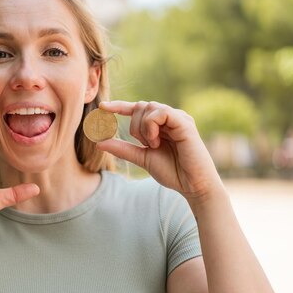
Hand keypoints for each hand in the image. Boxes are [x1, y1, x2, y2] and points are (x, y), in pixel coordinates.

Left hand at [96, 100, 222, 200]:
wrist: (193, 186)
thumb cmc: (172, 172)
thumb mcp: (142, 158)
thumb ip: (123, 149)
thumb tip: (99, 142)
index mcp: (161, 124)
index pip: (137, 109)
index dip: (119, 106)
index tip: (102, 106)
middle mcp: (170, 117)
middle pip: (140, 106)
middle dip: (135, 126)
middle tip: (145, 145)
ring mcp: (178, 118)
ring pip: (148, 107)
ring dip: (143, 128)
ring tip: (153, 145)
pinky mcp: (184, 122)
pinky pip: (160, 112)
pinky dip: (151, 126)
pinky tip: (157, 142)